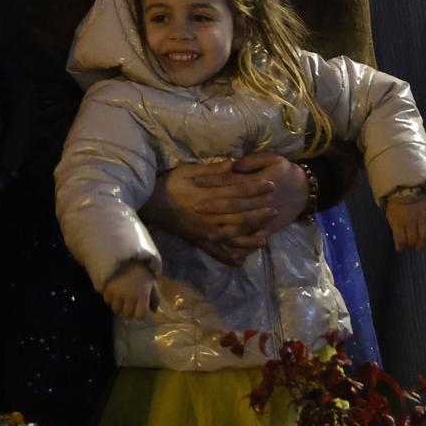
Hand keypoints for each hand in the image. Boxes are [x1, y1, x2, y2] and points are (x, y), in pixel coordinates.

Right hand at [102, 261, 157, 318]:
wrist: (126, 256)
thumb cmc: (141, 270)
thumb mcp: (151, 283)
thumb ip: (155, 298)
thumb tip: (153, 311)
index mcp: (143, 296)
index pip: (140, 316)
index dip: (139, 315)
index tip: (138, 310)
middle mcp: (130, 297)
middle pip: (126, 315)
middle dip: (128, 311)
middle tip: (128, 305)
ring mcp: (117, 293)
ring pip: (115, 309)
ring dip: (118, 306)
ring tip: (120, 299)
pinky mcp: (108, 288)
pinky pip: (107, 301)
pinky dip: (110, 298)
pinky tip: (113, 292)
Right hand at [144, 156, 285, 265]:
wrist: (150, 204)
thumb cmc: (170, 184)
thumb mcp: (188, 171)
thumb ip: (212, 171)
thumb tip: (234, 165)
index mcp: (206, 195)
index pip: (236, 192)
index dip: (255, 189)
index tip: (271, 185)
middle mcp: (207, 215)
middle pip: (237, 215)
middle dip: (258, 213)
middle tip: (276, 209)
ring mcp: (203, 231)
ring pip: (230, 235)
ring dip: (249, 237)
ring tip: (266, 237)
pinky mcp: (198, 240)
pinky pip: (215, 251)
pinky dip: (228, 256)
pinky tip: (241, 260)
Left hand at [385, 196, 425, 250]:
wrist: (406, 187)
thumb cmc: (396, 203)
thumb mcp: (391, 215)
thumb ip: (395, 229)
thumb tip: (399, 245)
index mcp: (398, 221)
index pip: (401, 240)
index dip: (401, 247)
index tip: (401, 248)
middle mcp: (410, 221)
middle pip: (412, 239)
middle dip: (411, 245)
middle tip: (410, 246)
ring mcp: (421, 217)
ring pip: (424, 236)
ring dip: (422, 244)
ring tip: (420, 247)